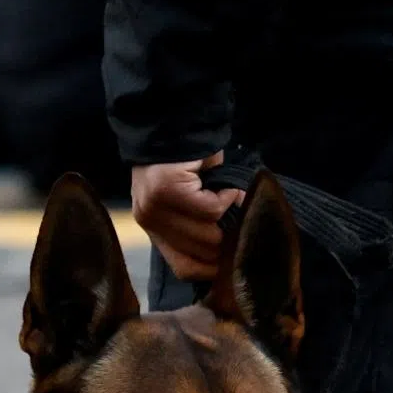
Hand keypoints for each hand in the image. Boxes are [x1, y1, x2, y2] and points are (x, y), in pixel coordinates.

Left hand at [128, 155, 232, 282]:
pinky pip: (211, 209)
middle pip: (201, 253)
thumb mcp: (188, 202)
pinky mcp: (168, 189)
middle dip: (230, 239)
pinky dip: (228, 197)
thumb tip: (232, 253)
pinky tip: (226, 185)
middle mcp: (150, 222)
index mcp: (154, 230)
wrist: (172, 123)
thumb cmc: (186, 163)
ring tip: (230, 195)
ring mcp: (156, 206)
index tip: (236, 257)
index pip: (185, 268)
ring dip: (230, 215)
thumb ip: (199, 227)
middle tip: (242, 219)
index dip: (215, 269)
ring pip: (209, 233)